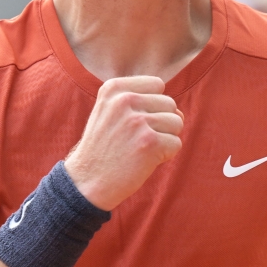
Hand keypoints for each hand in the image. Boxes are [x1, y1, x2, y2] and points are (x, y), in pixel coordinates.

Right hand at [64, 76, 182, 210]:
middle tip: (136, 140)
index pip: (157, 84)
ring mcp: (137, 121)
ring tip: (141, 149)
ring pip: (177, 122)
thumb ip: (144, 103)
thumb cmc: (105, 148)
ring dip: (165, 139)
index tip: (133, 122)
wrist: (86, 182)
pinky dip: (166, 155)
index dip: (152, 105)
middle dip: (161, 123)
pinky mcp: (150, 142)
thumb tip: (179, 113)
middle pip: (169, 104)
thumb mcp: (111, 113)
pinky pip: (176, 143)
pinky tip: (144, 160)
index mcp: (113, 88)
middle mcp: (125, 100)